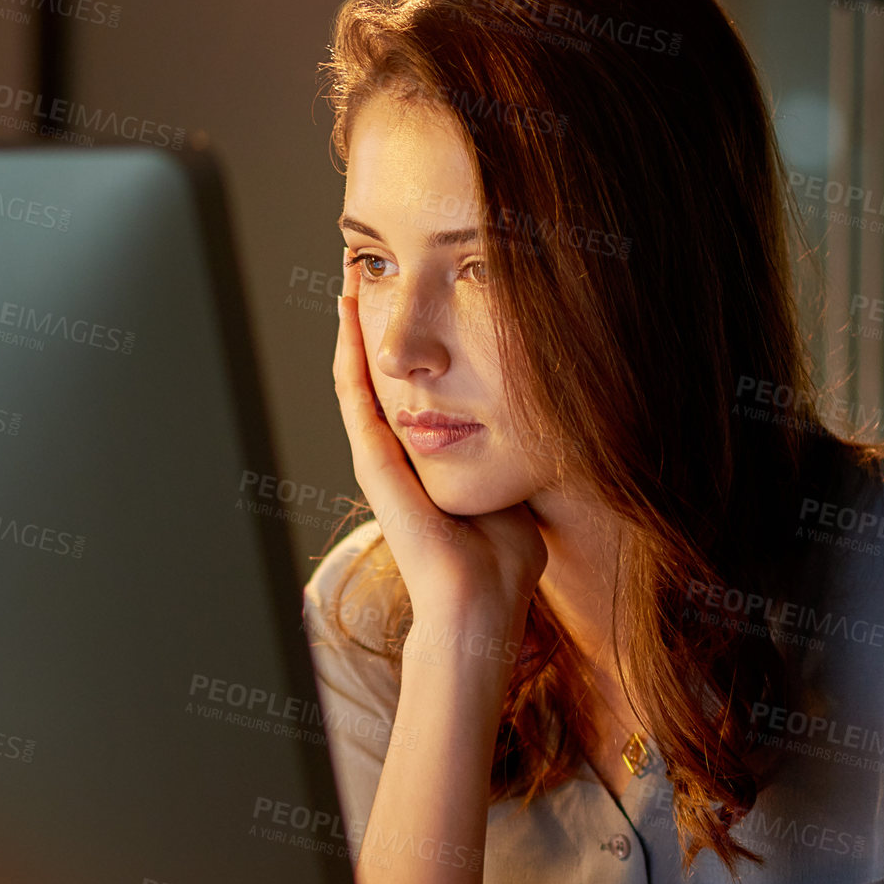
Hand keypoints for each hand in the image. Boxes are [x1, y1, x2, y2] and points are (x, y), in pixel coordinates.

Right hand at [332, 263, 547, 633]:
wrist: (480, 607)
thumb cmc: (504, 568)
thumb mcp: (514, 498)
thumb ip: (513, 465)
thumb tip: (535, 434)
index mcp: (428, 467)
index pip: (414, 396)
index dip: (410, 351)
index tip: (418, 303)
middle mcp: (398, 460)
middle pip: (380, 380)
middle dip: (375, 329)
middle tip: (368, 276)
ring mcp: (381, 462)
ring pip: (357, 380)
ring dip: (352, 330)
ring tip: (350, 279)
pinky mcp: (375, 466)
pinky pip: (354, 398)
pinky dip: (349, 353)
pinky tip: (347, 314)